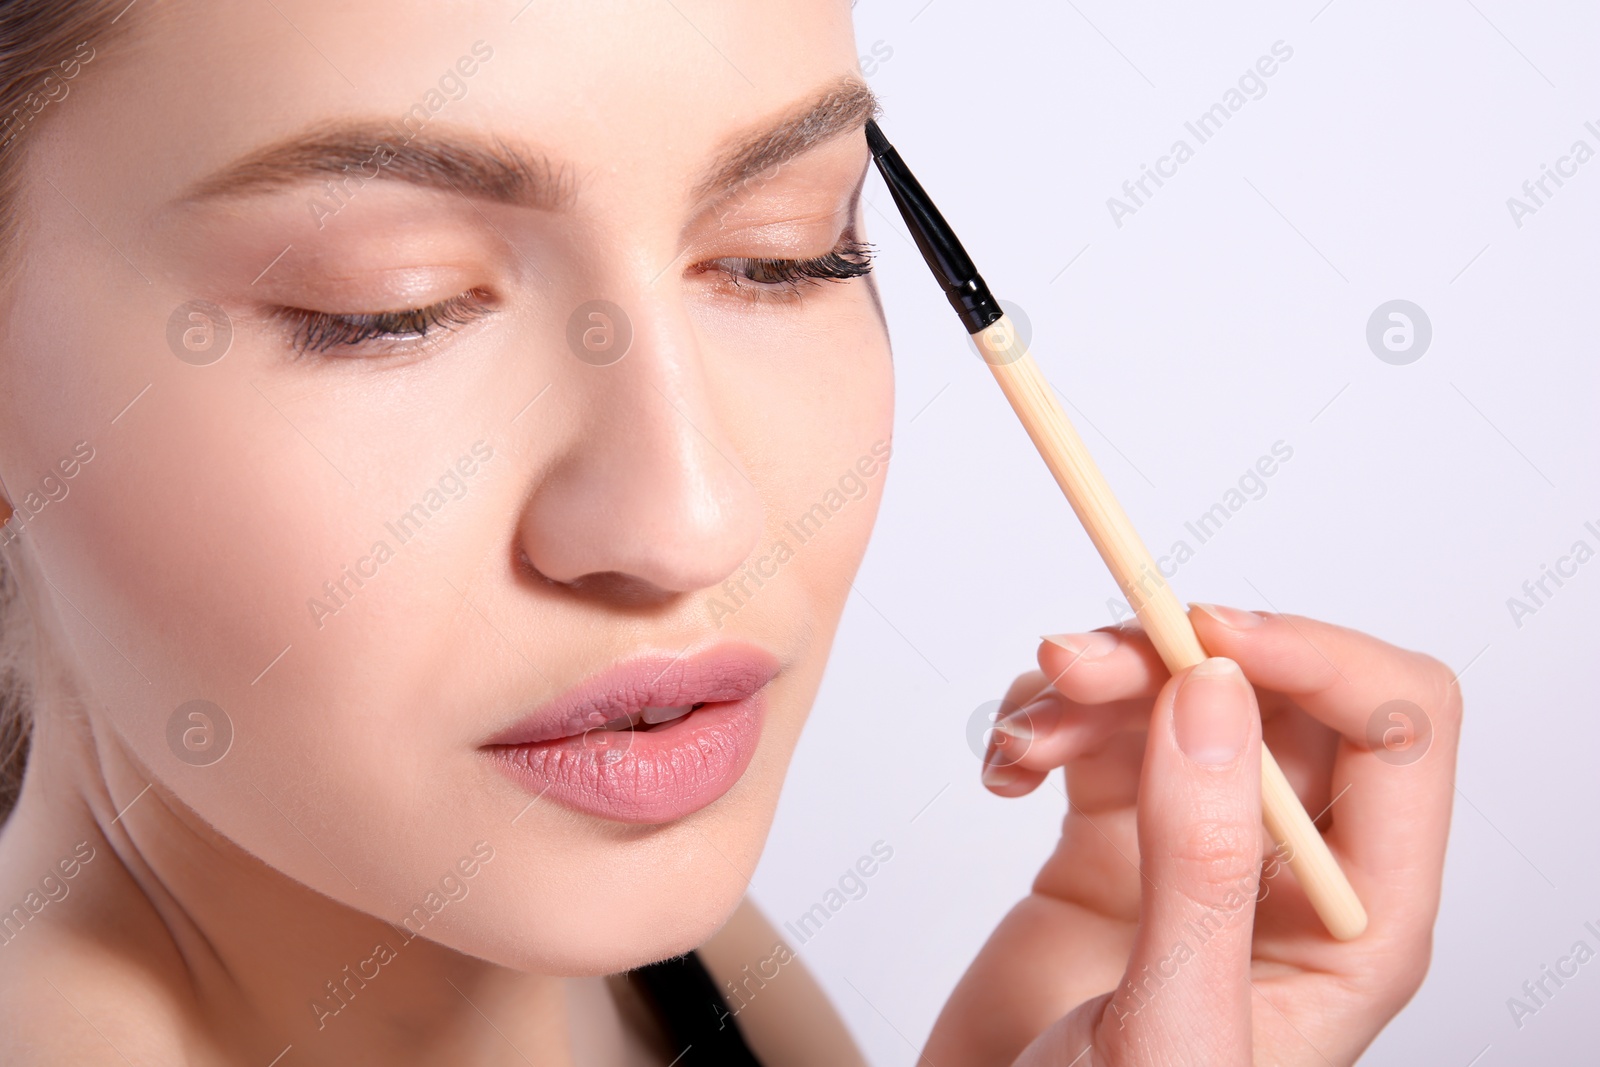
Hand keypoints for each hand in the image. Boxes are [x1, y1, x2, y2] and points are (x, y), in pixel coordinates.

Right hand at [923, 604, 1459, 1065]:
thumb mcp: (1171, 1023)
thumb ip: (1203, 863)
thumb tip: (1215, 696)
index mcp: (1355, 922)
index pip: (1396, 731)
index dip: (1315, 658)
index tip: (1200, 638)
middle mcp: (1288, 871)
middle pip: (1271, 694)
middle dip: (1171, 659)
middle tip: (1073, 671)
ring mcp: (1197, 850)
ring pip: (1177, 697)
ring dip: (1092, 689)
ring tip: (1023, 741)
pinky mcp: (1114, 843)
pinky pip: (1099, 732)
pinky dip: (1045, 722)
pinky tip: (1006, 773)